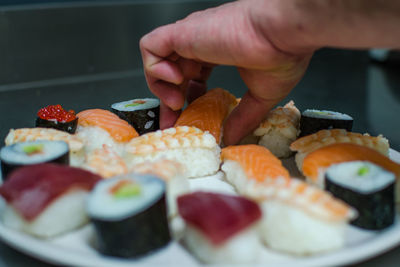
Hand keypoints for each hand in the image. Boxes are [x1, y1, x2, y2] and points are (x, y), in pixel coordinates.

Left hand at [140, 0, 312, 144]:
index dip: (185, 98)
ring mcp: (189, 37)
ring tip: (177, 101)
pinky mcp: (181, 33)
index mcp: (218, 51)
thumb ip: (242, 117)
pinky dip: (153, 67)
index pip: (190, 75)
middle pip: (171, 72)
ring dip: (161, 85)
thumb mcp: (261, 96)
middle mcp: (200, 43)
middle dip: (167, 100)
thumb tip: (231, 138)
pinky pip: (149, 47)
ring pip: (157, 60)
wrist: (283, 33)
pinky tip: (175, 80)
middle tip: (173, 122)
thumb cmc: (281, 54)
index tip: (186, 119)